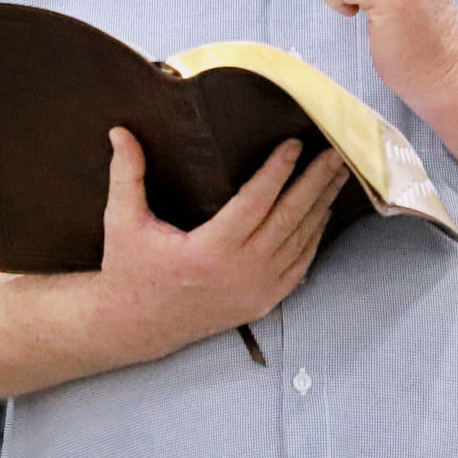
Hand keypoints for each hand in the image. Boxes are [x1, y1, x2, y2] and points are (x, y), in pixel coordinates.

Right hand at [88, 127, 348, 358]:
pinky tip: (324, 213)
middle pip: (290, 219)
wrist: (137, 326)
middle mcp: (239, 273)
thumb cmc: (130, 269)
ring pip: (301, 242)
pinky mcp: (263, 303)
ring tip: (337, 174)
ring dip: (322, 206)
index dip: (278, 171)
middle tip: (336, 152)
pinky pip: (300, 266)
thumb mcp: (123, 221)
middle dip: (316, 182)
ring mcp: (256, 291)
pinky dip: (315, 237)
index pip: (255, 203)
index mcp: (208, 251)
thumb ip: (126, 174)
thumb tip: (120, 131)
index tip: (295, 143)